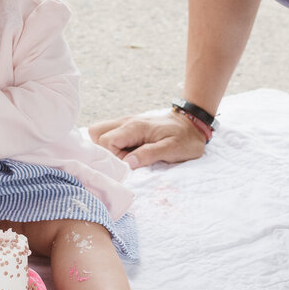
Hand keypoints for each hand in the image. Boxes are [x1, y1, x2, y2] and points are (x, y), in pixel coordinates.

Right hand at [88, 110, 206, 167]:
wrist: (193, 123)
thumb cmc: (185, 138)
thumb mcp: (173, 149)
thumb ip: (149, 154)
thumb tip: (127, 163)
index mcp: (135, 127)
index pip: (106, 141)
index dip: (111, 157)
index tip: (125, 167)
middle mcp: (126, 122)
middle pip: (96, 133)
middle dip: (104, 151)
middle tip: (122, 162)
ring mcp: (126, 123)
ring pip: (99, 132)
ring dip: (106, 148)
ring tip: (123, 158)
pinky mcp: (128, 127)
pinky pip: (109, 134)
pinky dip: (112, 145)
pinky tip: (126, 154)